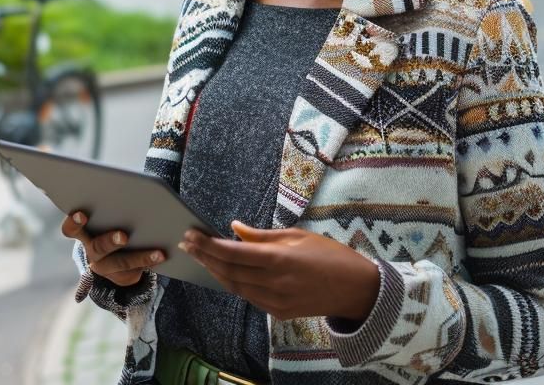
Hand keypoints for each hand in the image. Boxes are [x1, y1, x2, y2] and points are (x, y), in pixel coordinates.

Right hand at [61, 211, 165, 286]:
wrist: (116, 257)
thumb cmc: (111, 224)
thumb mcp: (106, 217)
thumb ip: (109, 207)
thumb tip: (130, 188)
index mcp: (84, 233)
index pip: (70, 230)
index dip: (74, 222)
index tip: (82, 214)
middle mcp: (91, 251)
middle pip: (97, 248)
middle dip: (110, 241)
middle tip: (124, 235)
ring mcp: (105, 267)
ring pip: (120, 263)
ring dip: (140, 257)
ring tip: (157, 252)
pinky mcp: (121, 277)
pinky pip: (135, 272)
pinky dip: (150, 262)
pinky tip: (163, 255)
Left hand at [181, 221, 379, 321]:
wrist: (356, 290)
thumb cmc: (330, 256)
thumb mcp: (298, 236)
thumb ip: (262, 235)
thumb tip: (234, 229)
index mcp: (279, 259)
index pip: (232, 252)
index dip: (208, 244)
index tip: (191, 234)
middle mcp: (274, 283)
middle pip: (228, 271)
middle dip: (204, 257)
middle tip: (187, 244)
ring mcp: (276, 301)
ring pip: (235, 287)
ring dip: (215, 271)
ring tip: (200, 256)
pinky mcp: (279, 313)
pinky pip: (249, 297)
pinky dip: (234, 284)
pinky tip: (224, 272)